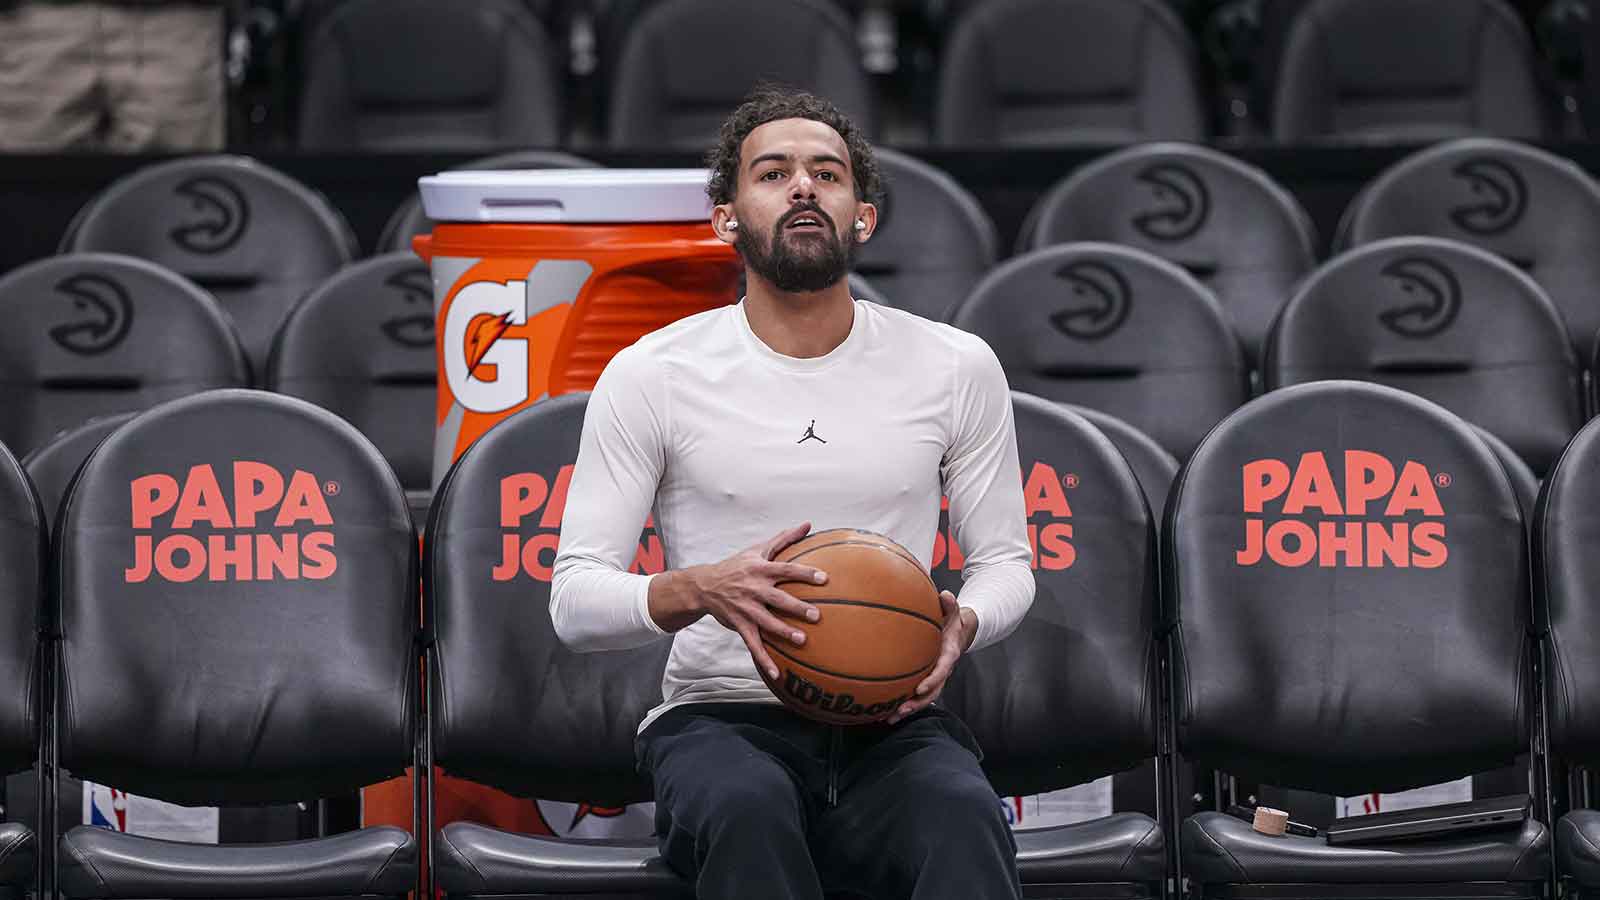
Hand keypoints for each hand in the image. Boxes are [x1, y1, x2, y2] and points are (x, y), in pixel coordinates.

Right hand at [688, 522, 828, 681]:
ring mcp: (746, 609)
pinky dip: (764, 660)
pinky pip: (753, 644)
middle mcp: (754, 589)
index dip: (804, 574)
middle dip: (797, 607)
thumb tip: (808, 524)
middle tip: (817, 615)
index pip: (786, 570)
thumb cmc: (736, 566)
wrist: (704, 585)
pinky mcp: (740, 625)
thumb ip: (785, 538)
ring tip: (802, 640)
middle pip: (778, 599)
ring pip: (766, 622)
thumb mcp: (757, 549)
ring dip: (784, 632)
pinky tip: (777, 674)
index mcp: (760, 569)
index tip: (823, 578)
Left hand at [886, 590, 975, 724]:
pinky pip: (914, 695)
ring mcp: (934, 678)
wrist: (957, 633)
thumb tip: (945, 595)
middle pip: (932, 692)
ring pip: (923, 699)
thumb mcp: (953, 612)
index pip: (942, 671)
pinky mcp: (925, 680)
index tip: (920, 688)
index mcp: (949, 655)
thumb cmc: (951, 621)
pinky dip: (902, 704)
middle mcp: (942, 671)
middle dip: (917, 704)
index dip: (932, 681)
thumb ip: (950, 605)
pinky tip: (883, 711)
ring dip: (907, 709)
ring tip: (889, 718)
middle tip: (901, 710)